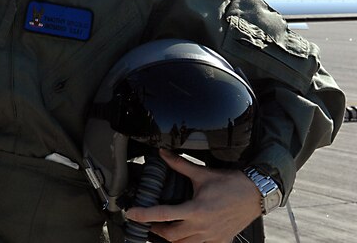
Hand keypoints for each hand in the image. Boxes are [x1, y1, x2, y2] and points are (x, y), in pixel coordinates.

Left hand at [125, 150, 261, 242]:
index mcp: (196, 210)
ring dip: (172, 239)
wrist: (256, 194)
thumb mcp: (202, 173)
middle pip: (171, 236)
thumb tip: (163, 153)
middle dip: (156, 231)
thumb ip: (179, 164)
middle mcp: (202, 227)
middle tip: (149, 223)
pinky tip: (186, 236)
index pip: (163, 215)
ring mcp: (212, 237)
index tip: (132, 214)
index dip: (144, 215)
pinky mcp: (221, 241)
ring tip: (164, 230)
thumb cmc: (231, 184)